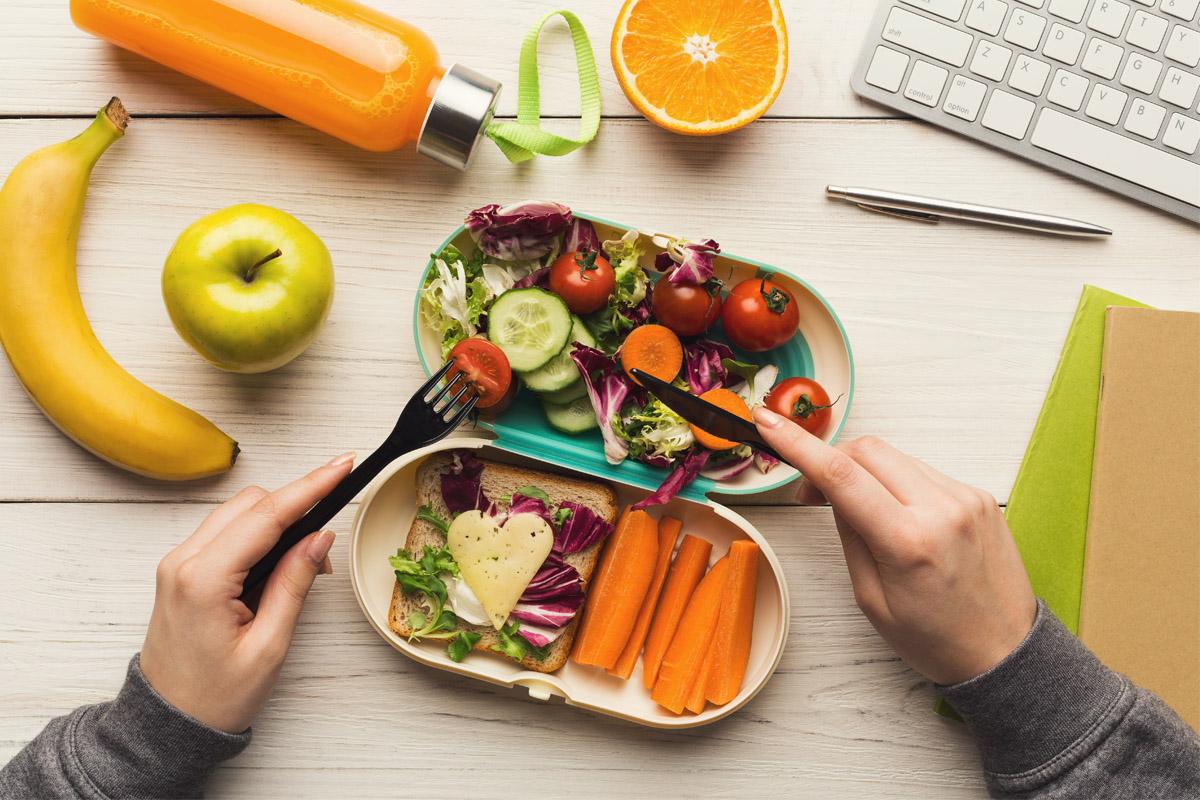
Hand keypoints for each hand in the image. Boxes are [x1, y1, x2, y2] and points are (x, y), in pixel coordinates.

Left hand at [139, 452, 354, 732]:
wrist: (169, 723)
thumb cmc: (215, 696)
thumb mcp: (269, 645)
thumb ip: (294, 583)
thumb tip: (319, 537)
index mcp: (203, 580)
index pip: (267, 515)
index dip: (311, 486)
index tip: (343, 465)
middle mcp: (183, 562)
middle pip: (251, 503)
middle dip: (296, 508)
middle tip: (326, 550)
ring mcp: (177, 563)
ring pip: (238, 512)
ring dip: (277, 522)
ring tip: (304, 565)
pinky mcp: (181, 570)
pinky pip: (225, 531)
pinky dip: (257, 535)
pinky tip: (278, 564)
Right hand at [753, 408, 1035, 685]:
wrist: (1005, 653)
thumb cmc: (936, 639)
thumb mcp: (872, 600)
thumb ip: (850, 536)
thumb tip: (832, 491)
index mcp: (908, 542)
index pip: (841, 475)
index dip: (797, 443)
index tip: (767, 422)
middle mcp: (942, 510)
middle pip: (867, 450)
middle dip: (831, 458)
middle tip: (812, 493)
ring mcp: (966, 499)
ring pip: (895, 457)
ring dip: (865, 472)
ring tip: (860, 511)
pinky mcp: (980, 497)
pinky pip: (923, 471)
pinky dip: (898, 483)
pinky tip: (898, 516)